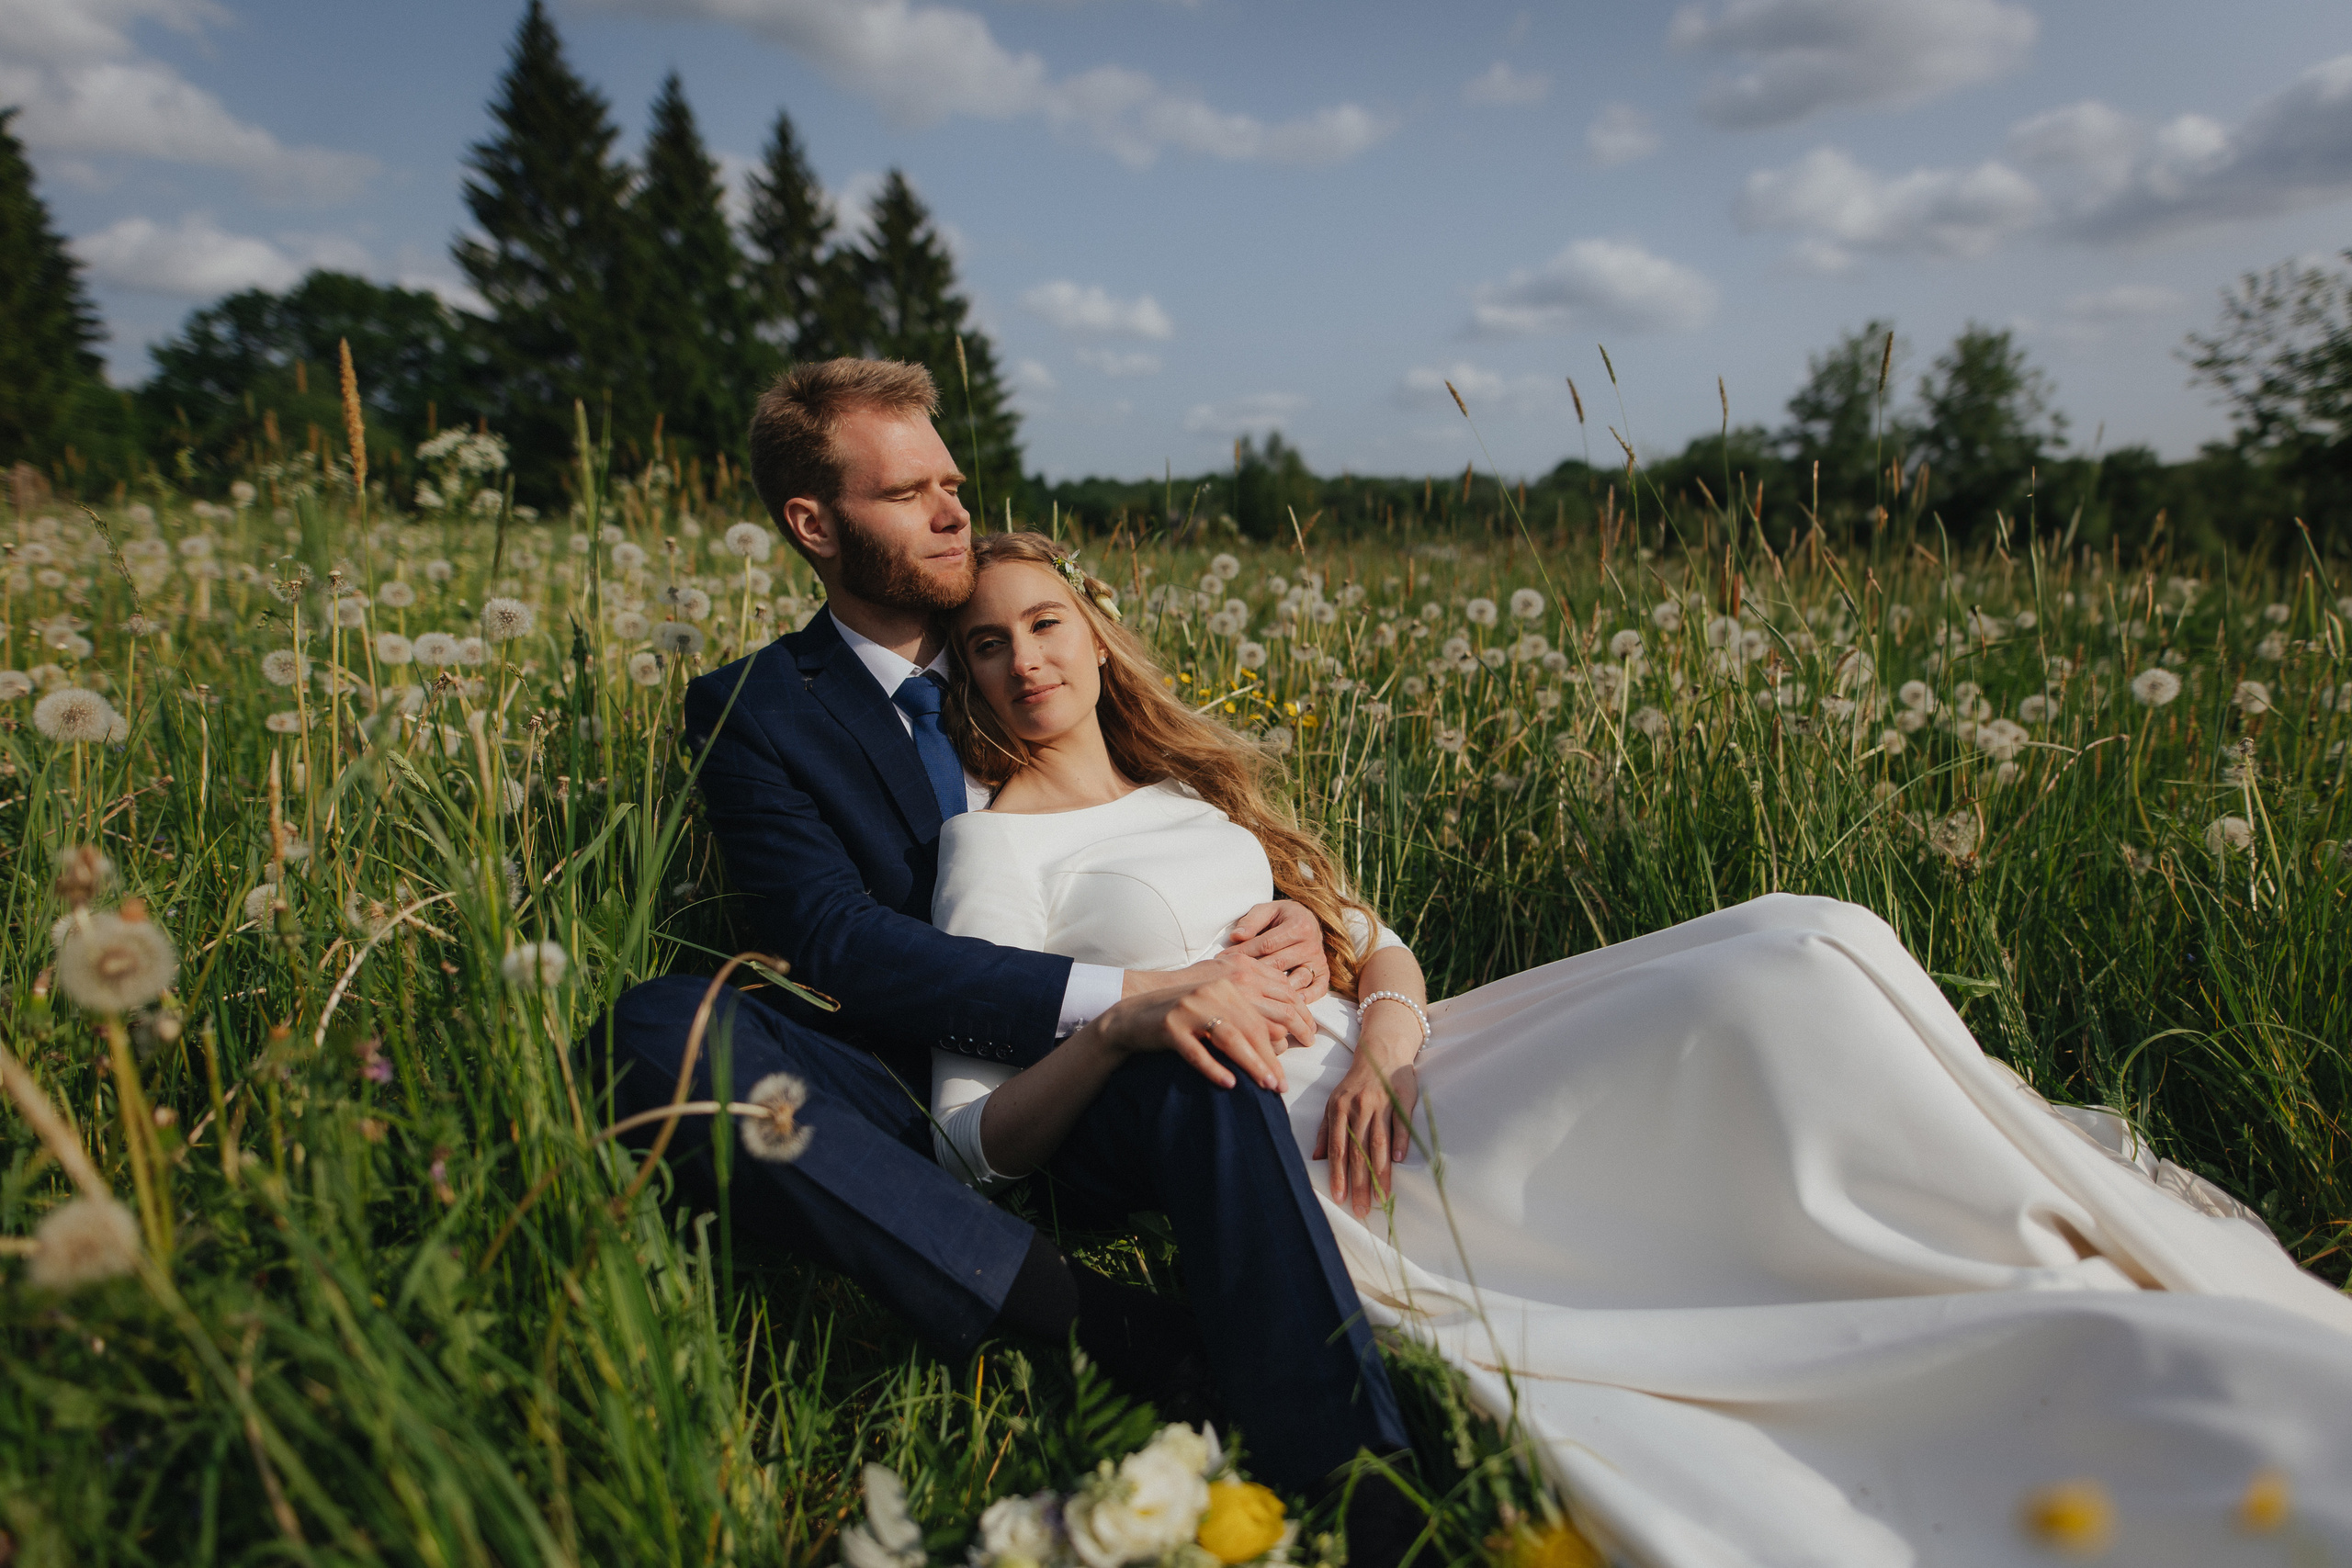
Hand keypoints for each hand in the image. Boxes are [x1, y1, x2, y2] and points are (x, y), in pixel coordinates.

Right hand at [1096, 976, 1288, 1093]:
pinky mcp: (1169, 1025)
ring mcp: (1188, 1008)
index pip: (1257, 1021)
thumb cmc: (1178, 1019)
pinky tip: (1229, 1083)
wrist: (1131, 1017)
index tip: (1282, 1076)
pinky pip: (1196, 1051)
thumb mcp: (1211, 1012)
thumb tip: (1279, 1045)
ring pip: (1228, 1037)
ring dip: (1251, 1064)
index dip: (1274, 1050)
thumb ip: (1239, 1020)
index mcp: (1224, 988)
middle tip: (1279, 1086)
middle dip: (1268, 1060)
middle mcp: (1209, 992)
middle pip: (1248, 1029)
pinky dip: (1214, 1068)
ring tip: (1264, 1085)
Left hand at [1227, 899, 1329, 1001]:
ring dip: (1278, 990)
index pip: (1266, 944)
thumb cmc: (1281, 917)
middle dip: (1254, 972)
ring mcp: (1319, 960)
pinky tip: (1292, 1003)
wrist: (1306, 919)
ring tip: (1258, 998)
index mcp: (1298, 925)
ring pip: (1297, 979)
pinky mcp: (1324, 973)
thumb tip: (1237, 936)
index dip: (1243, 953)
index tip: (1223, 960)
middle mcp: (1312, 944)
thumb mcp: (1266, 910)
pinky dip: (1308, 997)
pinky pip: (1319, 988)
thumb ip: (1252, 921)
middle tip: (1234, 981)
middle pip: (1279, 964)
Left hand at [1313, 1052, 1417, 1218]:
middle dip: (1359, 1183)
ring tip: (1381, 1197)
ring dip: (1380, 1172)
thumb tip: (1316, 1159)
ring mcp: (1381, 1104)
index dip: (1338, 1175)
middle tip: (1362, 1209)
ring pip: (1379, 1143)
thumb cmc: (1355, 1083)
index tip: (1340, 1198)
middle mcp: (1359, 1108)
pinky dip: (1400, 1142)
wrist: (1381, 1051)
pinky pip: (1400, 1124)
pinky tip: (1399, 1162)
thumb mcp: (1334, 1101)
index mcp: (1339, 1109)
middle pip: (1358, 1151)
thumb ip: (1326, 1130)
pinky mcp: (1401, 1099)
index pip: (1338, 1148)